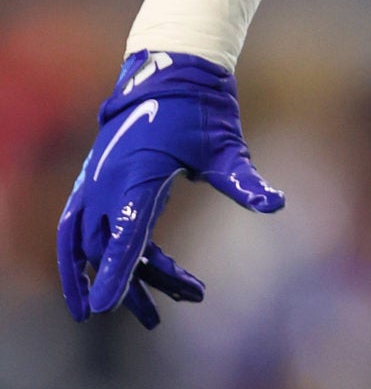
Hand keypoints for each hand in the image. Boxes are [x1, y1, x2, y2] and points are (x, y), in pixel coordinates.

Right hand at [57, 50, 283, 329]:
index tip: (104, 311)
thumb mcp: (224, 147)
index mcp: (136, 177)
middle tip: (192, 298)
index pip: (121, 236)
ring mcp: (95, 182)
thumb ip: (244, 180)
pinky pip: (77, 229)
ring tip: (148, 318)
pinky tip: (116, 282)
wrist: (169, 71)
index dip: (113, 275)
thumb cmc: (200, 110)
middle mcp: (107, 182)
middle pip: (112, 248)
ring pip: (88, 244)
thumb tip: (275, 204)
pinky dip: (83, 259)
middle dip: (142, 283)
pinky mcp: (95, 183)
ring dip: (105, 280)